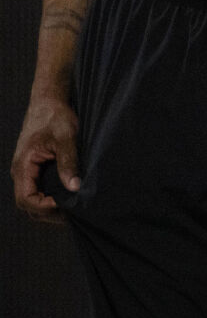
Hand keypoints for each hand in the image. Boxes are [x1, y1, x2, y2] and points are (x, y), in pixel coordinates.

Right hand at [12, 94, 79, 222]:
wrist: (48, 102)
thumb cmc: (55, 116)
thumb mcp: (66, 137)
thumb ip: (68, 161)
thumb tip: (74, 187)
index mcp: (23, 166)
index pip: (26, 199)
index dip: (44, 207)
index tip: (65, 205)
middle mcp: (21, 172)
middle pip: (27, 204)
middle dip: (48, 213)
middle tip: (73, 215)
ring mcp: (28, 171)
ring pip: (33, 199)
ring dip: (49, 208)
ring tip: (72, 211)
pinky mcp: (36, 168)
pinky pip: (38, 189)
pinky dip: (50, 198)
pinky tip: (67, 199)